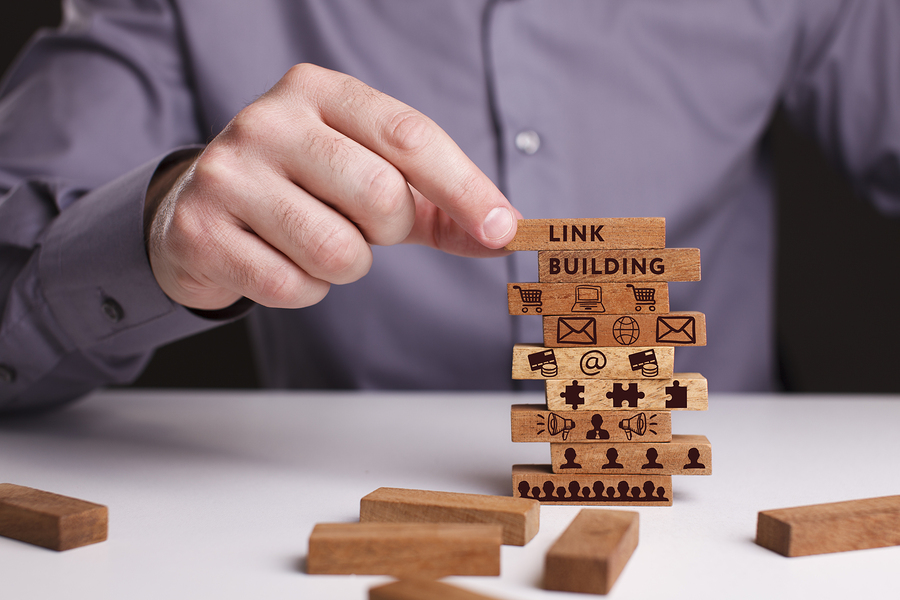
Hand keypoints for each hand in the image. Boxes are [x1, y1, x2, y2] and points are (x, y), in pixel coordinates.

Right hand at [145, 64, 518, 310]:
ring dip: (345, 266)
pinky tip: (279, 261)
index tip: (502, 229)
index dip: (465, 187)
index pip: (410, 135)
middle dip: (388, 230)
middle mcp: (269, 120)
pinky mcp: (201, 229)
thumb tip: (506, 231)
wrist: (200, 210)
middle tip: (361, 226)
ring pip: (337, 250)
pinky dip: (304, 290)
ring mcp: (228, 173)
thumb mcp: (374, 180)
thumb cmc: (307, 192)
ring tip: (315, 242)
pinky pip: (292, 286)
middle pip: (380, 194)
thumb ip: (441, 204)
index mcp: (319, 92)